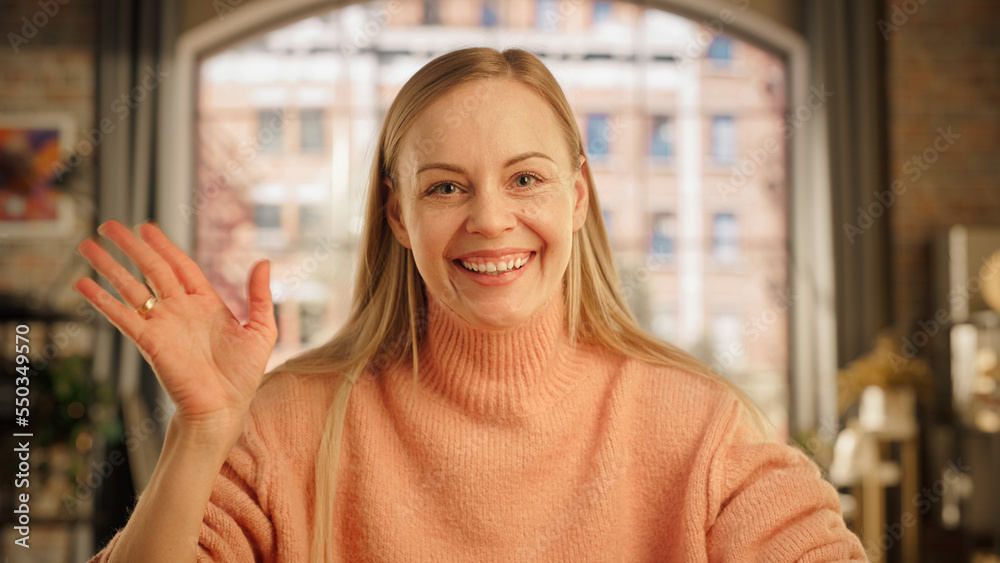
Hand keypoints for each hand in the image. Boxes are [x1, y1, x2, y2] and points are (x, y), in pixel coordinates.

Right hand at [75, 220, 277, 441]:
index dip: (163, 245)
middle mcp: (180, 309)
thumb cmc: (243, 375)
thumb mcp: (261, 330)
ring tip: (86, 245)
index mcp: (205, 303)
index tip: (146, 227)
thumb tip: (264, 261)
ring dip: (108, 266)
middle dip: (130, 246)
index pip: (180, 265)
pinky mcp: (149, 342)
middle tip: (108, 225)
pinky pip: (121, 316)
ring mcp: (162, 324)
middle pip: (151, 268)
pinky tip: (83, 284)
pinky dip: (101, 300)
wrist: (225, 409)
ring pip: (130, 287)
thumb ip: (260, 295)